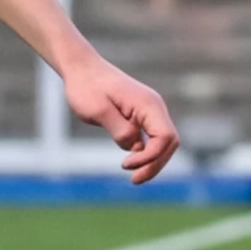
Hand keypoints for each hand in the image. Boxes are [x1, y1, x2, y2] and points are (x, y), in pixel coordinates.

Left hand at [63, 53, 182, 185]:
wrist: (81, 69)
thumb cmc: (86, 87)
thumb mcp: (98, 111)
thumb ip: (120, 130)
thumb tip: (135, 148)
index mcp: (148, 104)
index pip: (165, 137)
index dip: (150, 156)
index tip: (125, 165)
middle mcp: (154, 107)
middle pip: (169, 142)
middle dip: (155, 164)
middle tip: (134, 180)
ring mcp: (149, 111)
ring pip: (163, 142)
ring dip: (152, 161)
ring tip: (135, 178)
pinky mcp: (141, 115)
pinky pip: (152, 138)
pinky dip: (147, 154)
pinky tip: (133, 164)